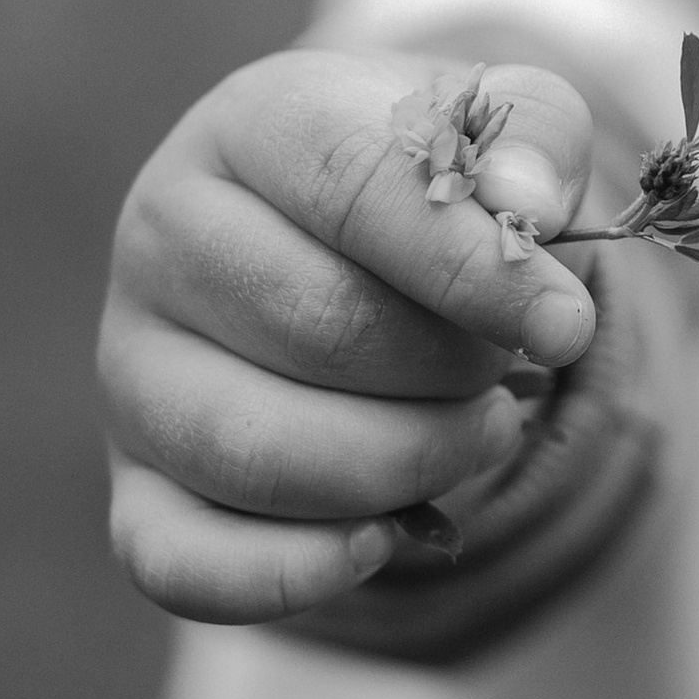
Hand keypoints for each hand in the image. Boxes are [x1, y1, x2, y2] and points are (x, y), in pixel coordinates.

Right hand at [100, 49, 599, 623]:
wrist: (329, 242)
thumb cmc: (418, 184)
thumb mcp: (488, 127)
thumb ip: (531, 136)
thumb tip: (531, 206)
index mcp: (248, 125)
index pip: (353, 185)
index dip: (474, 268)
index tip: (566, 325)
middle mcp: (161, 237)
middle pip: (319, 329)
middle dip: (452, 374)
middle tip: (502, 374)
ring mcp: (132, 369)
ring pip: (258, 455)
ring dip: (405, 466)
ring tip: (472, 435)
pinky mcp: (133, 483)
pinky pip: (178, 563)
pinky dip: (293, 572)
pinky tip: (379, 541)